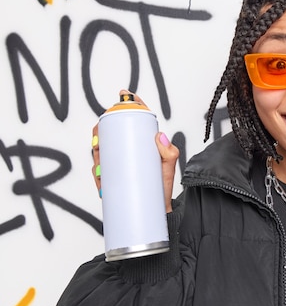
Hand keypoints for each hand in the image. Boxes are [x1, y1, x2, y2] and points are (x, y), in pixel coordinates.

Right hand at [91, 89, 178, 211]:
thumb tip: (159, 135)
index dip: (130, 104)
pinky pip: (99, 171)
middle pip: (112, 132)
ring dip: (96, 149)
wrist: (158, 211)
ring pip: (101, 151)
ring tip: (99, 151)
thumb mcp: (169, 167)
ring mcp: (120, 164)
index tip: (125, 94)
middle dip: (103, 128)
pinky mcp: (112, 179)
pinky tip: (98, 172)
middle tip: (102, 133)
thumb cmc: (164, 186)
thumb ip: (169, 153)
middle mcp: (129, 151)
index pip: (136, 119)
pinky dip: (96, 171)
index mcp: (143, 143)